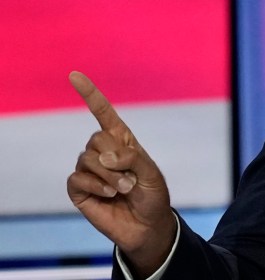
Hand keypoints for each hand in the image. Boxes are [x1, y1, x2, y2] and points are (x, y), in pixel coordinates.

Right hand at [67, 71, 176, 277]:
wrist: (147, 225)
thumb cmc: (152, 196)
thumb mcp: (151, 173)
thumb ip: (132, 158)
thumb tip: (105, 156)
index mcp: (122, 141)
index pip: (103, 113)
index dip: (90, 94)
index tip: (74, 76)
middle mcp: (103, 152)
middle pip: (96, 138)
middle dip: (115, 158)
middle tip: (130, 178)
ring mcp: (89, 170)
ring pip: (87, 158)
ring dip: (109, 175)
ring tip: (123, 190)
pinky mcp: (79, 189)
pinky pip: (77, 178)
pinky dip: (95, 186)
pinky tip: (108, 195)